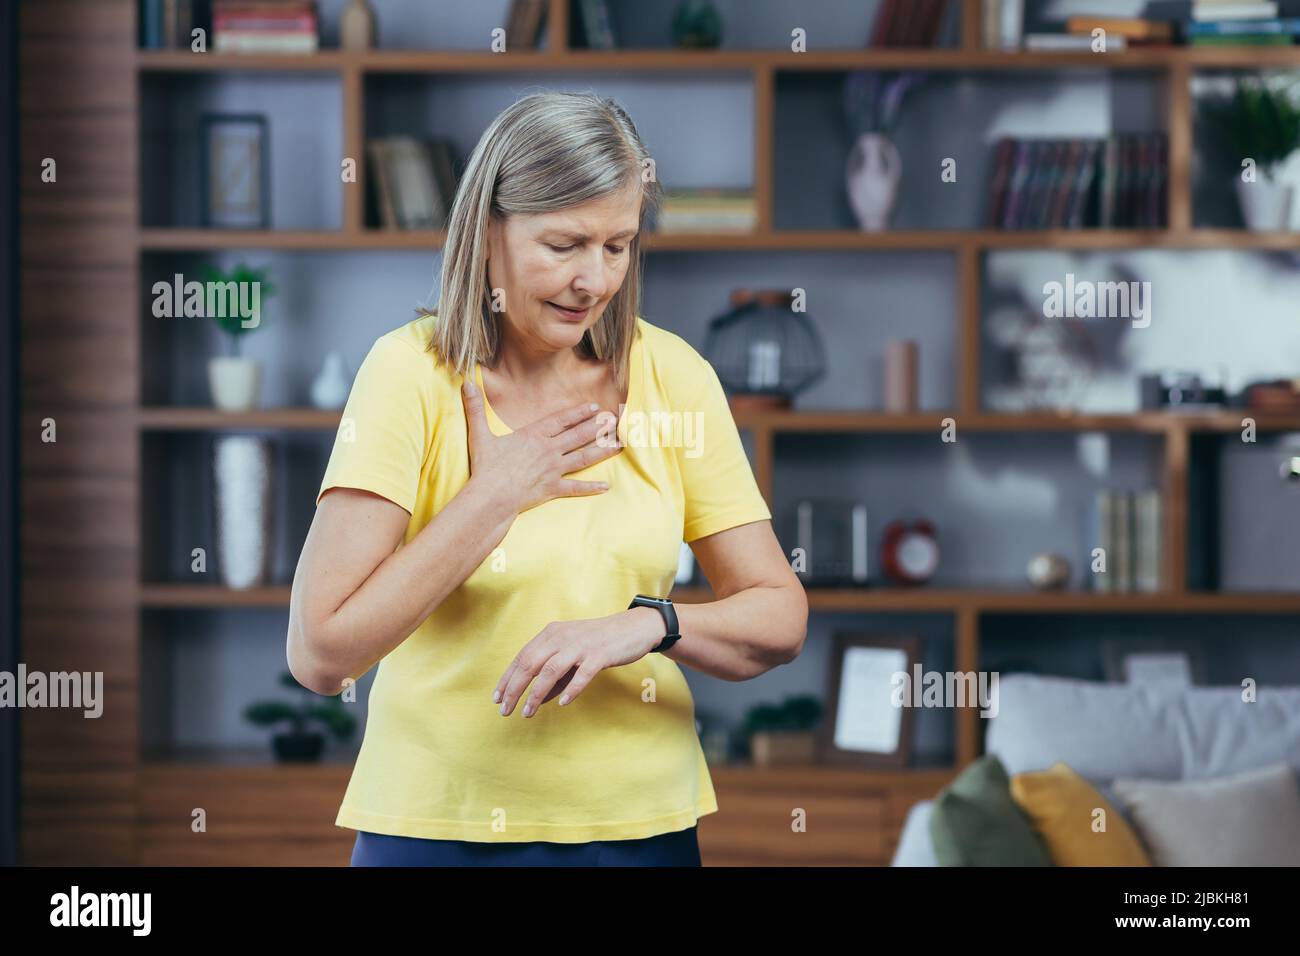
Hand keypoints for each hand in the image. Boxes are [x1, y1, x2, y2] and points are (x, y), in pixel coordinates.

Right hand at [462, 377, 622, 514]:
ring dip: (602, 450)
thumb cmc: (485, 467)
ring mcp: (553, 470)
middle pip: (578, 436)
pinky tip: (606, 486)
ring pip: (583, 458)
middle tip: (613, 420)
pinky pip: (576, 488)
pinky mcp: (553, 489)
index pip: (561, 421)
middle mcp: (548, 450)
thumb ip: (475, 409)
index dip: (578, 413)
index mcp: (533, 436)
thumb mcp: (479, 434)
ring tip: (618, 445)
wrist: (490, 497)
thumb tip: (465, 383)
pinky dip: (591, 487)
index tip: (593, 408)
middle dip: (597, 427)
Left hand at [492, 608, 666, 717]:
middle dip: (514, 688)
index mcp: (551, 633)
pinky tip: (562, 703)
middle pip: (530, 663)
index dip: (507, 678)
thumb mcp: (572, 654)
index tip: (497, 698)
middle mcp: (562, 636)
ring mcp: (581, 645)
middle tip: (505, 710)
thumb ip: (554, 676)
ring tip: (527, 713)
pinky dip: (570, 689)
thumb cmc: (600, 642)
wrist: (634, 627)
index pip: (522, 657)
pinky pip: (581, 674)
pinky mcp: (600, 654)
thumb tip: (536, 700)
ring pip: (550, 670)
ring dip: (536, 694)